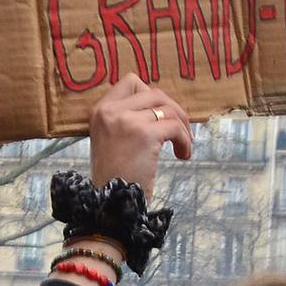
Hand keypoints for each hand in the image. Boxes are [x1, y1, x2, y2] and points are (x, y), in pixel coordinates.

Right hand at [86, 75, 191, 194]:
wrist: (112, 203)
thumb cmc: (116, 176)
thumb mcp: (111, 138)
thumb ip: (127, 118)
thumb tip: (161, 105)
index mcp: (100, 110)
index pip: (131, 81)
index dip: (151, 95)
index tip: (159, 115)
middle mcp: (110, 111)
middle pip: (154, 92)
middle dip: (173, 109)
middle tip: (180, 130)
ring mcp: (127, 121)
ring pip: (168, 109)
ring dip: (182, 127)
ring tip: (183, 146)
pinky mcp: (144, 134)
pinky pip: (175, 128)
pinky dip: (185, 141)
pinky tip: (183, 155)